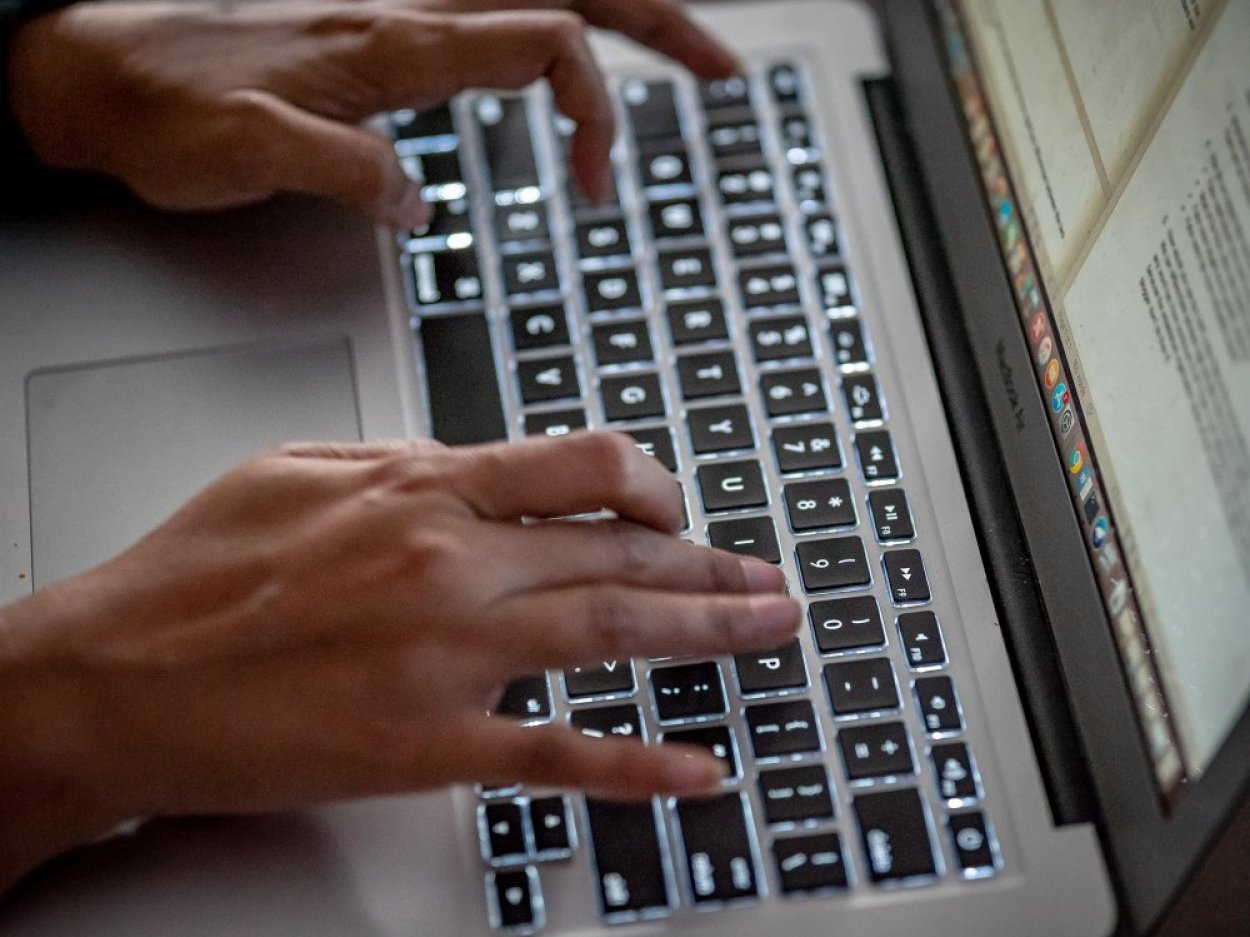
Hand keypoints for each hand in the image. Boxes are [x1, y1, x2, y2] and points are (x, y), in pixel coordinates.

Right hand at [0, 432, 797, 889]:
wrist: (117, 675)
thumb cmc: (197, 572)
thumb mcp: (304, 469)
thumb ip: (409, 465)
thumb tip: (482, 469)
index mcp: (424, 488)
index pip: (584, 467)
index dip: (654, 483)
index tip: (679, 508)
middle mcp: (451, 562)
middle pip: (624, 552)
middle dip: (712, 563)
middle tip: (768, 575)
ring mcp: (448, 656)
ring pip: (613, 633)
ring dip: (708, 631)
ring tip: (769, 627)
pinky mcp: (428, 744)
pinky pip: (556, 755)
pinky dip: (636, 766)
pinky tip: (694, 769)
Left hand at [6, 0, 737, 224]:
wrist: (96, 73)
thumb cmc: (165, 105)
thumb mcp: (246, 152)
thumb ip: (344, 171)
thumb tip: (420, 206)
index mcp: (394, 37)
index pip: (540, 42)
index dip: (592, 107)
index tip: (601, 183)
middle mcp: (408, 13)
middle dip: (656, 24)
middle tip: (721, 66)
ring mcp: (399, 18)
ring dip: (620, 22)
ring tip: (679, 57)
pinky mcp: (383, 39)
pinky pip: (494, 24)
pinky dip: (554, 45)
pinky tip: (567, 75)